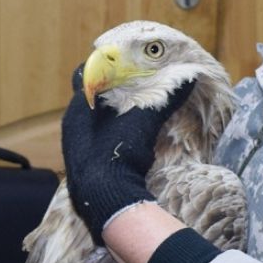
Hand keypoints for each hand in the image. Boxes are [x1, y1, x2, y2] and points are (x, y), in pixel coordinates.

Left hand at [60, 66, 168, 244]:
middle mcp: (72, 124)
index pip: (82, 74)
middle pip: (88, 97)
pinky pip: (94, 139)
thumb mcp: (145, 120)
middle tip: (131, 84)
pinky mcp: (82, 164)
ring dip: (109, 114)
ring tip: (133, 108)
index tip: (120, 63)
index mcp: (79, 107)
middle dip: (108, 90)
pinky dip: (108, 133)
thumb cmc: (117, 153)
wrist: (104, 199)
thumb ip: (166, 97)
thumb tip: (189, 76)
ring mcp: (75, 146)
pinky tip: (127, 137)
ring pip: (91, 120)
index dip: (101, 67)